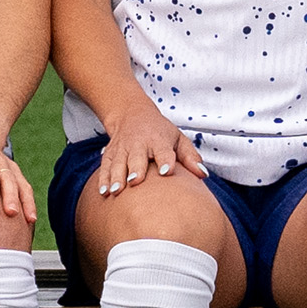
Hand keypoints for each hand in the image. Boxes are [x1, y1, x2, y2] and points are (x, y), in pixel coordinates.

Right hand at [85, 97, 202, 198]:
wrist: (131, 114)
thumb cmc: (160, 132)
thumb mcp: (178, 138)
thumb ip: (190, 157)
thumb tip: (203, 175)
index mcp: (159, 140)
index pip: (163, 150)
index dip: (165, 160)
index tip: (167, 172)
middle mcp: (139, 144)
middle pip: (137, 157)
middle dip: (135, 168)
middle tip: (135, 181)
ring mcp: (122, 149)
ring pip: (118, 163)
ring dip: (116, 177)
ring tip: (116, 191)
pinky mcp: (110, 154)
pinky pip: (105, 167)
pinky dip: (103, 179)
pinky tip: (103, 193)